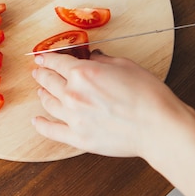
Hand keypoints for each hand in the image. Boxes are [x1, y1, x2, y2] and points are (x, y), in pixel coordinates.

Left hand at [31, 50, 194, 159]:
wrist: (158, 127)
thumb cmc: (148, 95)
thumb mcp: (126, 65)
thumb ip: (103, 61)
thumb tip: (93, 58)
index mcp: (83, 72)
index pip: (57, 62)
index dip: (47, 58)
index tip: (41, 57)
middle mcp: (72, 94)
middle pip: (49, 81)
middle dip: (42, 74)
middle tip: (39, 73)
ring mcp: (73, 117)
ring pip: (48, 103)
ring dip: (42, 95)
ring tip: (41, 92)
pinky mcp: (78, 138)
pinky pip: (52, 130)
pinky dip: (41, 125)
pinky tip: (36, 121)